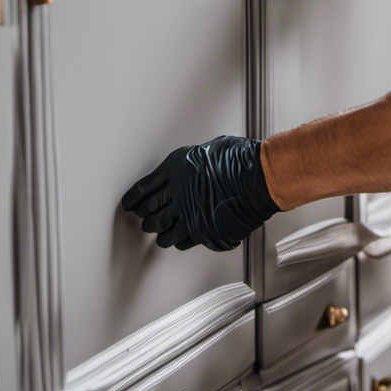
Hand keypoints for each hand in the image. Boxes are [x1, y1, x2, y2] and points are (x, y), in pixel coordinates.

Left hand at [121, 136, 278, 250]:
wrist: (260, 179)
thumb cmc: (242, 160)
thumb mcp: (211, 148)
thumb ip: (196, 161)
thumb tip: (194, 165)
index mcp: (176, 168)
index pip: (144, 189)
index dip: (134, 198)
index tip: (130, 203)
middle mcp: (177, 193)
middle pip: (151, 210)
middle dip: (145, 215)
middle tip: (143, 218)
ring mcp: (189, 215)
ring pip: (163, 229)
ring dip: (158, 232)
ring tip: (157, 233)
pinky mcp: (202, 232)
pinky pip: (182, 241)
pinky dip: (178, 241)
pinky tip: (177, 240)